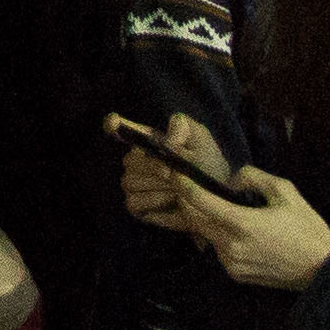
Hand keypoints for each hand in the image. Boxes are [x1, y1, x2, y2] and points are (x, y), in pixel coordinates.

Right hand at [113, 111, 234, 231]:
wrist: (216, 199)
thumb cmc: (206, 165)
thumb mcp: (201, 139)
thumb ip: (182, 127)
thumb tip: (166, 140)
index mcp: (147, 140)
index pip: (117, 126)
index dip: (113, 124)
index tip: (114, 124)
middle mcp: (136, 160)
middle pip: (129, 160)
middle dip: (152, 167)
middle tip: (173, 173)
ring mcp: (133, 182)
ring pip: (130, 181)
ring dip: (156, 186)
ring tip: (177, 188)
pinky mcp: (136, 205)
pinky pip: (133, 201)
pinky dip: (154, 202)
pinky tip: (170, 200)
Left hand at [168, 155, 329, 294]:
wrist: (322, 271)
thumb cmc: (306, 229)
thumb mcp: (286, 192)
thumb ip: (254, 177)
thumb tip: (231, 178)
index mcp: (242, 224)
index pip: (200, 201)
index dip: (184, 185)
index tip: (178, 173)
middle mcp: (230, 246)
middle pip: (194, 220)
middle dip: (187, 202)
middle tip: (189, 187)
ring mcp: (231, 263)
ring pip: (205, 235)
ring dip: (205, 220)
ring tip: (216, 208)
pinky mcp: (236, 275)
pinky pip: (218, 250)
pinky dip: (219, 237)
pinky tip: (233, 230)